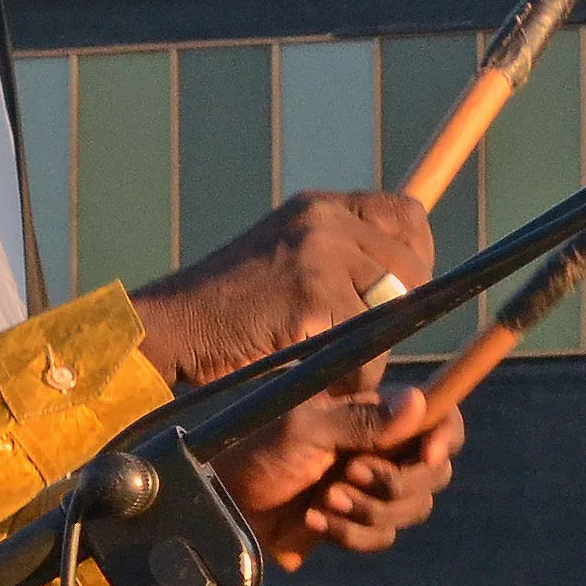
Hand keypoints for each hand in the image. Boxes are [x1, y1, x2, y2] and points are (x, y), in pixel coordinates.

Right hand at [132, 192, 435, 389]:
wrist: (168, 330)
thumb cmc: (227, 311)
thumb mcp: (286, 259)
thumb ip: (340, 257)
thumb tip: (410, 277)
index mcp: (319, 208)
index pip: (407, 215)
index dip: (416, 256)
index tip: (398, 292)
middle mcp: (324, 222)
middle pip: (413, 269)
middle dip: (399, 313)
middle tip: (355, 340)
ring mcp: (319, 257)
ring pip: (394, 315)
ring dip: (370, 351)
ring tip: (323, 358)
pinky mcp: (314, 299)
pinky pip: (366, 353)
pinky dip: (348, 377)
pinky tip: (308, 373)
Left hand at [213, 385, 462, 571]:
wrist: (224, 504)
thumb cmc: (257, 453)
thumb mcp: (307, 429)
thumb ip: (363, 420)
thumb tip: (419, 402)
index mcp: (376, 417)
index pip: (439, 419)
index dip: (447, 436)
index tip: (428, 454)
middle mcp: (382, 451)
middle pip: (436, 472)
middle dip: (397, 482)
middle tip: (350, 474)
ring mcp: (372, 490)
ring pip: (413, 509)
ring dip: (371, 510)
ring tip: (326, 499)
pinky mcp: (357, 524)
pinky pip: (383, 537)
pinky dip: (352, 533)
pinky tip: (316, 521)